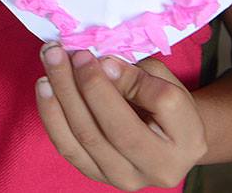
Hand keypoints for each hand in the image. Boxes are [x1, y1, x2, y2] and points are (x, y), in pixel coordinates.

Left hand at [36, 45, 206, 188]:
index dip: (127, 77)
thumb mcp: (167, 83)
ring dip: (61, 95)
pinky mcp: (97, 176)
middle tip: (63, 51)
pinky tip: (44, 87)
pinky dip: (51, 115)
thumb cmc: (168, 107)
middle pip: (113, 127)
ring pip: (84, 137)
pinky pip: (67, 147)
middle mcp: (157, 169)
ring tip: (49, 61)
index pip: (160, 103)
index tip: (99, 54)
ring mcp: (124, 178)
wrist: (165, 143)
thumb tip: (102, 66)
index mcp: (187, 141)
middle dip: (84, 83)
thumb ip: (140, 76)